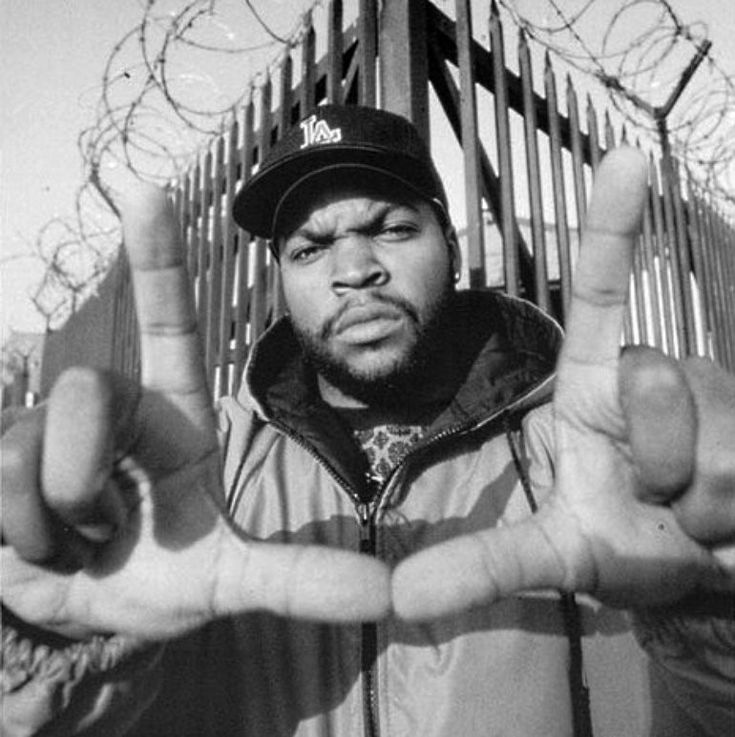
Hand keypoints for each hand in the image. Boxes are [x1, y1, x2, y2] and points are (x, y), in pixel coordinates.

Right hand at [1, 185, 389, 639]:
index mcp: (174, 418)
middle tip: (107, 532)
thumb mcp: (229, 580)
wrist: (84, 616)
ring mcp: (45, 429)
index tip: (149, 191)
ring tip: (80, 543)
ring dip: (57, 526)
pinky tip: (38, 546)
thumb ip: (300, 579)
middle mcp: (110, 410)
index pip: (170, 326)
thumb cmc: (161, 578)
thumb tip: (387, 592)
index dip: (159, 262)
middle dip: (84, 479)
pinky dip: (21, 539)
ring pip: (29, 452)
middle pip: (86, 394)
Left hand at [392, 147, 734, 619]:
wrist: (698, 572)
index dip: (612, 227)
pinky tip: (724, 521)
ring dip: (697, 508)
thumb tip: (402, 598)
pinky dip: (729, 519)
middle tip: (652, 504)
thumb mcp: (549, 555)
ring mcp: (715, 400)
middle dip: (657, 474)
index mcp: (596, 384)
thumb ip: (483, 566)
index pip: (600, 294)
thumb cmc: (619, 543)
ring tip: (687, 518)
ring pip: (709, 451)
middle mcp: (657, 376)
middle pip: (660, 394)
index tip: (626, 157)